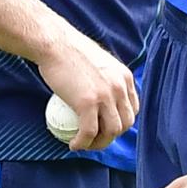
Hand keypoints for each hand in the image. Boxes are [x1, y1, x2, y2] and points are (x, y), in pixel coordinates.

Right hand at [36, 23, 137, 150]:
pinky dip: (82, 143)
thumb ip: (106, 77)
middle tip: (95, 137)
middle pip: (125, 123)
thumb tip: (100, 91)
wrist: (53, 43)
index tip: (107, 125)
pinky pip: (89, 133)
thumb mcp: (99, 61)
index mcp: (124, 76)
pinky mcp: (88, 103)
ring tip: (85, 143)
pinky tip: (74, 144)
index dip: (121, 121)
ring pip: (111, 132)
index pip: (133, 108)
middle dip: (112, 135)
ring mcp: (105, 95)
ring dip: (99, 143)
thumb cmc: (69, 49)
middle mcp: (119, 86)